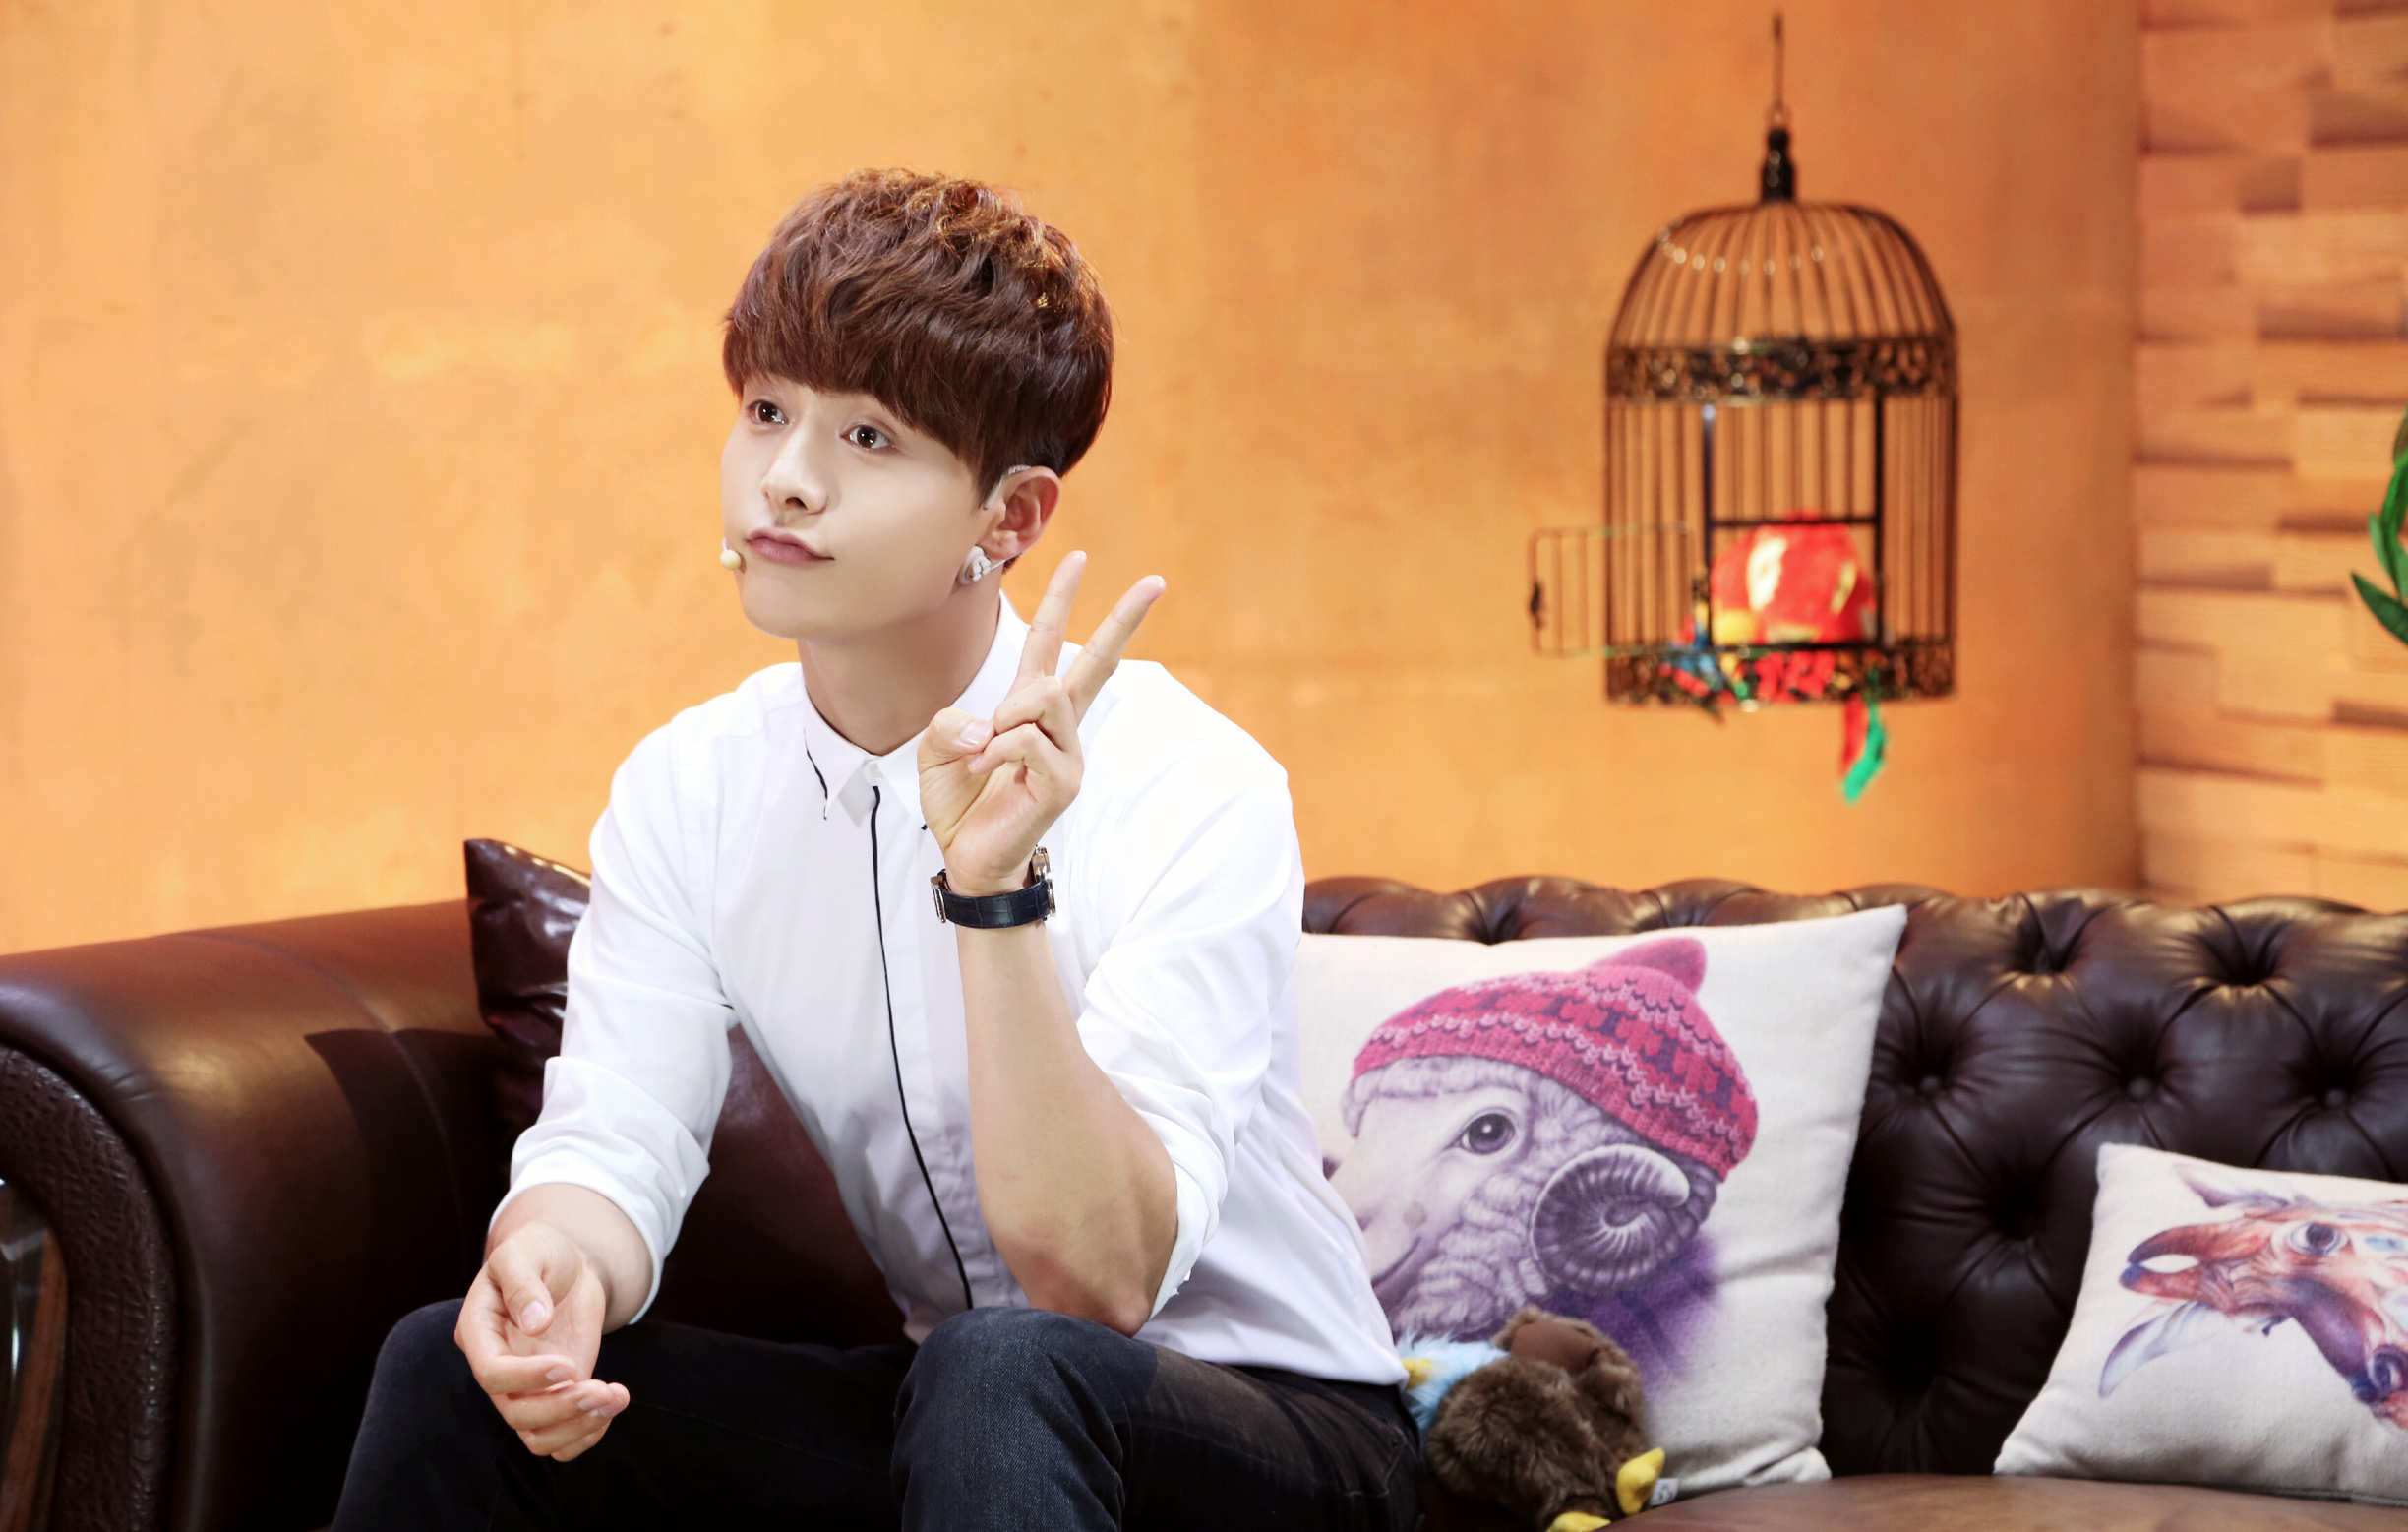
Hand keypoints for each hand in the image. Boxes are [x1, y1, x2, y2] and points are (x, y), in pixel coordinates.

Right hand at [454, 1221, 628, 1461]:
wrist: (567, 1265)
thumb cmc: (539, 1251)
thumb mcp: (526, 1250)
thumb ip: (525, 1282)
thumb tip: (534, 1324)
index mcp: (479, 1332)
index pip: (491, 1372)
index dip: (526, 1378)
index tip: (568, 1366)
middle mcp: (498, 1368)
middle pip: (516, 1413)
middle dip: (560, 1408)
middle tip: (603, 1389)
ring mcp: (526, 1388)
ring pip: (537, 1437)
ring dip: (578, 1426)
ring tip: (615, 1397)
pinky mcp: (554, 1394)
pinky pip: (561, 1437)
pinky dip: (586, 1434)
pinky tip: (612, 1405)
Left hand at [920, 551, 1163, 894]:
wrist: (966, 856)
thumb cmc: (959, 801)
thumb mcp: (939, 746)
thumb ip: (956, 718)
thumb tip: (995, 720)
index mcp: (1028, 708)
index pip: (1050, 643)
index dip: (1061, 600)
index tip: (1079, 558)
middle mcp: (1057, 726)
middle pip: (1096, 661)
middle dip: (1124, 618)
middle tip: (1156, 581)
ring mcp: (1067, 753)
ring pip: (1048, 695)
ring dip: (1008, 713)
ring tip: (985, 747)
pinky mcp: (1064, 781)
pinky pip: (1029, 739)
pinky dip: (998, 748)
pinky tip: (986, 769)